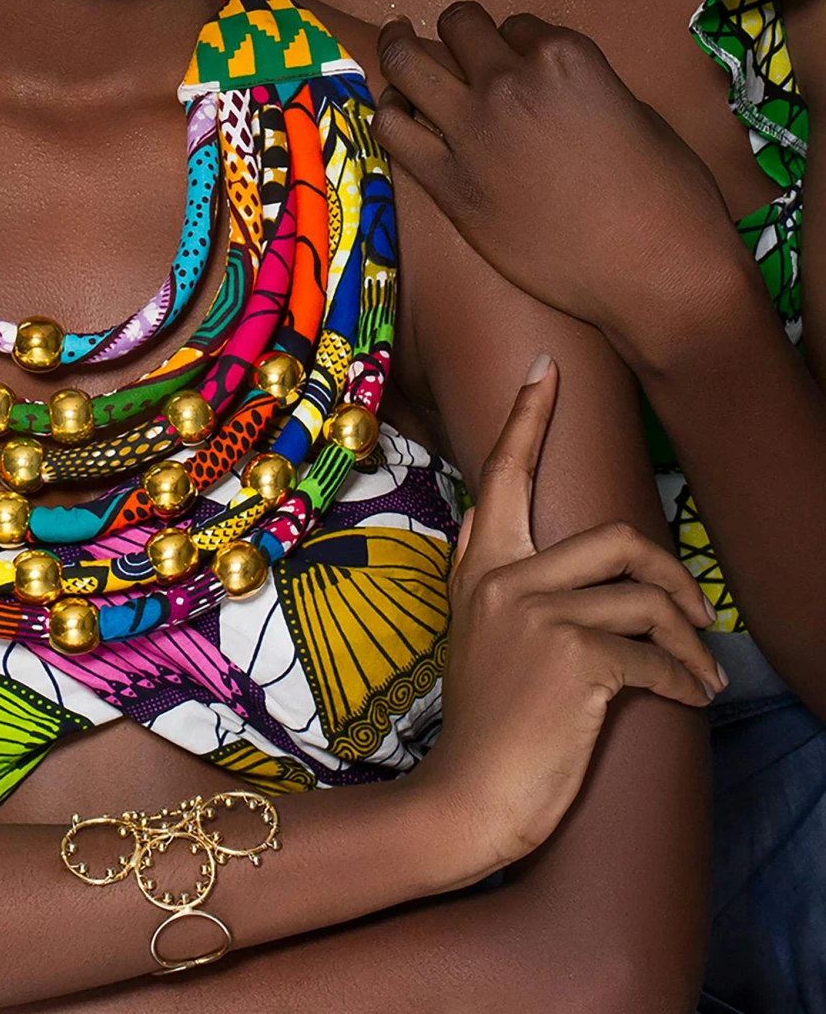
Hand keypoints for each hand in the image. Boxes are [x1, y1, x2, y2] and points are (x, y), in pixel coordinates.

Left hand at [372, 2, 736, 351]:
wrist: (654, 272)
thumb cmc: (667, 197)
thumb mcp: (635, 113)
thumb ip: (585, 89)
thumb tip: (558, 95)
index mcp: (563, 57)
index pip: (518, 25)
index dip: (516, 42)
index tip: (517, 59)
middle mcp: (508, 81)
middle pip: (458, 26)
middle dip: (460, 31)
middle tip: (456, 43)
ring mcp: (471, 130)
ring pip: (406, 62)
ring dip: (401, 49)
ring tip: (397, 44)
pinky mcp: (448, 183)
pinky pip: (393, 129)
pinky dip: (391, 114)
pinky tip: (397, 113)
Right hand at [416, 359, 721, 883]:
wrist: (466, 800)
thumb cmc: (482, 727)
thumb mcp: (474, 636)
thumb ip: (489, 576)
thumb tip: (495, 521)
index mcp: (480, 568)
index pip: (506, 475)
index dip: (528, 417)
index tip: (547, 368)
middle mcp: (505, 578)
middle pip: (616, 537)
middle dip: (673, 572)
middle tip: (696, 610)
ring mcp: (538, 615)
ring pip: (644, 595)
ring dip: (688, 638)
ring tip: (702, 671)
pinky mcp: (574, 659)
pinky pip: (653, 655)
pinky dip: (683, 680)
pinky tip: (687, 700)